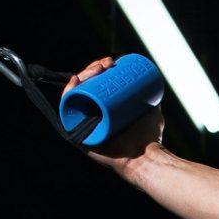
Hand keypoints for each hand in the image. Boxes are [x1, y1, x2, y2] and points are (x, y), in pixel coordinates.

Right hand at [64, 56, 164, 170]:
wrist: (145, 156)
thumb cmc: (149, 138)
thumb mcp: (151, 112)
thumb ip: (151, 102)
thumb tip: (151, 87)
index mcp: (103, 112)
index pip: (96, 86)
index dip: (99, 70)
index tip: (111, 62)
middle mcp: (91, 117)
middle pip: (85, 87)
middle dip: (92, 70)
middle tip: (107, 63)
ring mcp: (83, 124)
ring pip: (77, 95)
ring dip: (83, 76)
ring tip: (98, 68)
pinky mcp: (77, 135)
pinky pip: (67, 113)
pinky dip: (67, 95)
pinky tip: (75, 81)